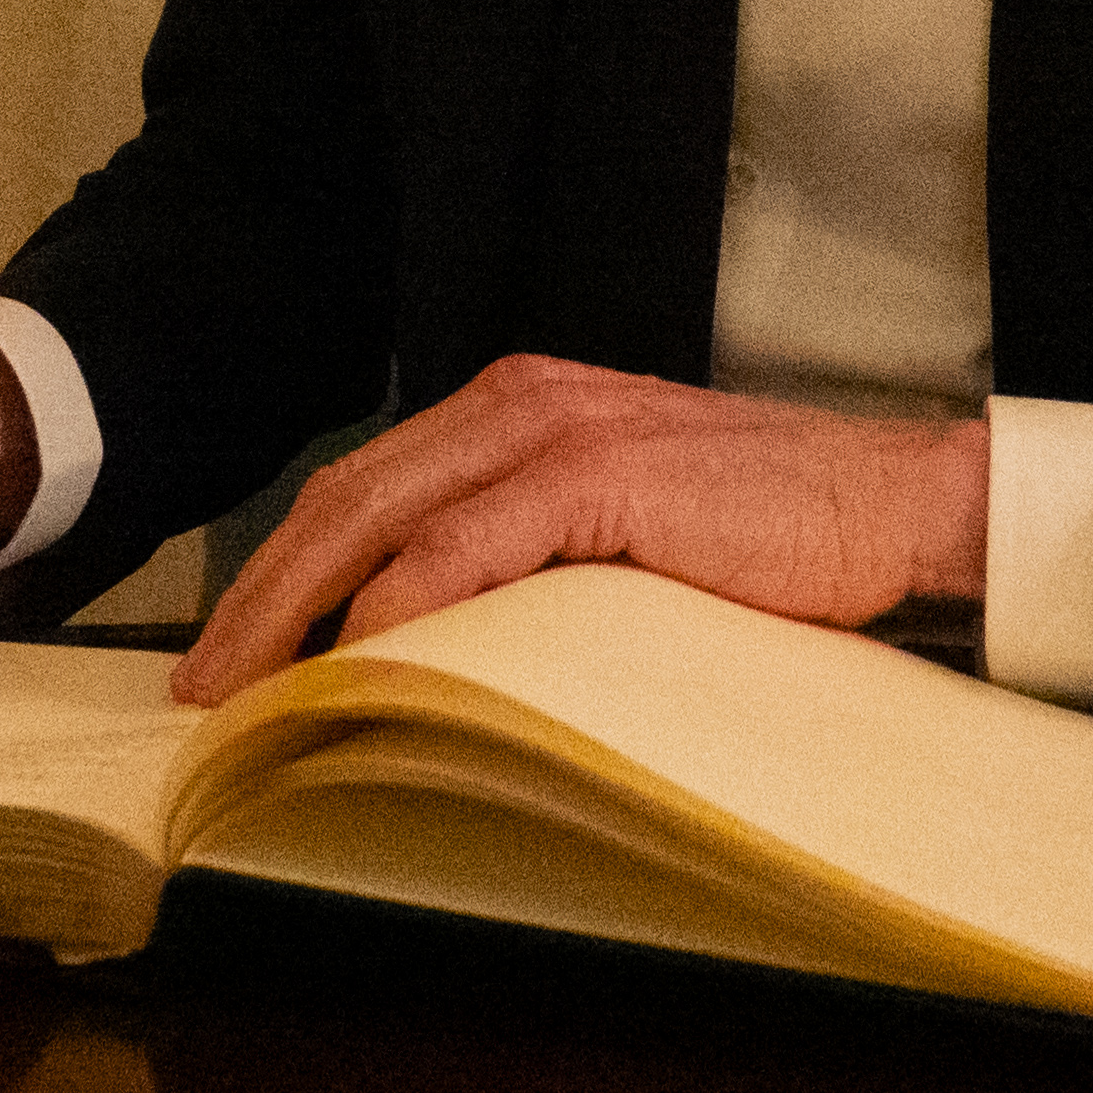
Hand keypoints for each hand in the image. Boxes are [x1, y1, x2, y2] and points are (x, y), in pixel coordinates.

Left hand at [170, 356, 985, 706]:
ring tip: (244, 691)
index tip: (229, 656)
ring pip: (381, 514)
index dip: (282, 573)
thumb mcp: (618, 542)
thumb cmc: (768, 540)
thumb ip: (527, 563)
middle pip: (345, 498)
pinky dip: (395, 603)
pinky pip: (465, 545)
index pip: (364, 489)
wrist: (894, 505)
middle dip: (258, 596)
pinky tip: (349, 659)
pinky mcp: (600, 473)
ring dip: (296, 608)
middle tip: (197, 689)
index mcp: (518, 410)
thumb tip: (424, 653)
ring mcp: (556, 431)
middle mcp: (520, 401)